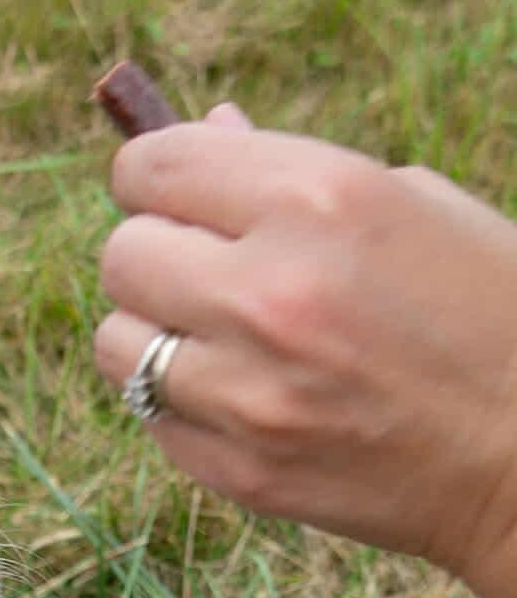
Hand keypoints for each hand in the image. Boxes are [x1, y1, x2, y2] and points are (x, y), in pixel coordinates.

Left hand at [95, 109, 516, 597]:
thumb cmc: (486, 311)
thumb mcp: (410, 206)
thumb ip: (286, 172)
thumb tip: (205, 129)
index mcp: (316, 199)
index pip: (153, 168)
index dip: (153, 178)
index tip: (174, 196)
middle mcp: (268, 291)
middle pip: (122, 256)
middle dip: (155, 255)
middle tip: (205, 271)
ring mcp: (247, 391)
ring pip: (117, 343)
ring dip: (154, 334)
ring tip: (221, 337)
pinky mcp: (237, 467)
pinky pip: (152, 417)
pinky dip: (182, 402)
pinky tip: (247, 395)